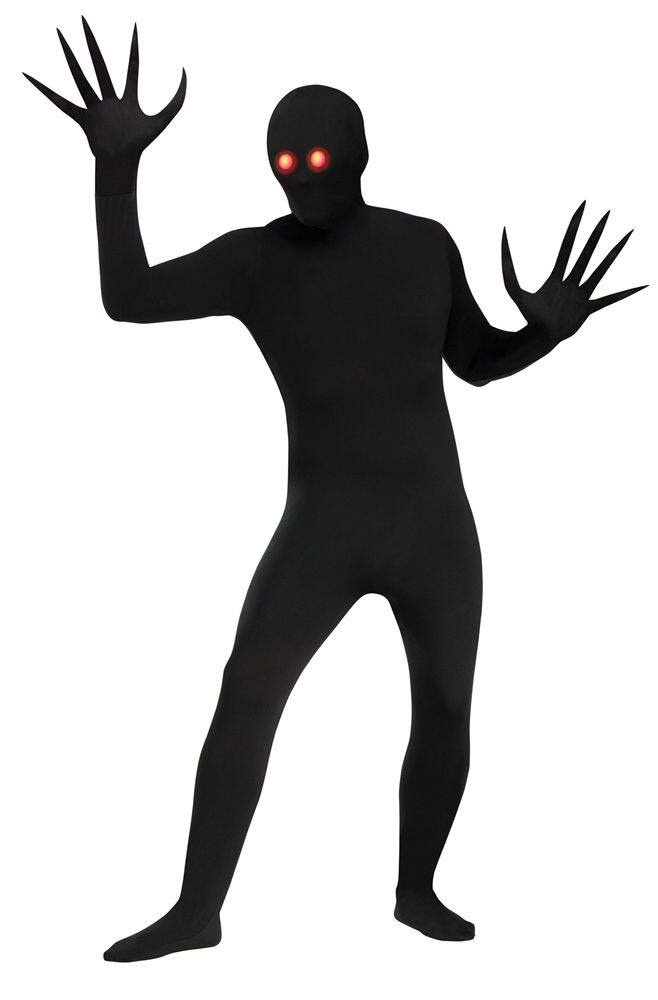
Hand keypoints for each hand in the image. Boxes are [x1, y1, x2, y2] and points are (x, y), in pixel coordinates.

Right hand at [24, 17, 185, 163]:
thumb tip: (185, 72)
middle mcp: (110, 100)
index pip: (133, 67)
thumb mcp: (163, 119)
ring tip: (60, 36)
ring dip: (70, 57)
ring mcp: (95, 107)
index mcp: (128, 99)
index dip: (134, 47)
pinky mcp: (83, 117)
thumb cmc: (141, 144)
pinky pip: (60, 102)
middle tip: (83, 19)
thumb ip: (178, 99)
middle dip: (91, 42)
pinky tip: (30, 77)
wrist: (122, 163)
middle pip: (100, 65)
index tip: (135, 27)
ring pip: (80, 77)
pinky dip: (45, 90)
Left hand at [501, 202, 646, 341]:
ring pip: (600, 270)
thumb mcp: (513, 289)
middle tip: (607, 213)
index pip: (567, 245)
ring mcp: (582, 294)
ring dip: (613, 253)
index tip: (582, 207)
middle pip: (586, 252)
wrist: (538, 337)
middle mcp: (572, 282)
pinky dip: (626, 293)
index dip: (574, 225)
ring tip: (627, 236)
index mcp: (557, 276)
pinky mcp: (588, 308)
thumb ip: (506, 266)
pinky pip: (611, 299)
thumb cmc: (527, 316)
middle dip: (596, 233)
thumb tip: (502, 237)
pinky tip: (641, 286)